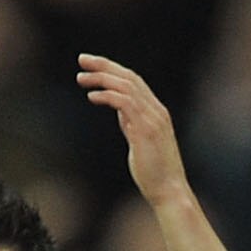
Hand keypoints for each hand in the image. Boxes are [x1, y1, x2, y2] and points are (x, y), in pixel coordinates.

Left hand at [78, 55, 188, 206]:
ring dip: (102, 79)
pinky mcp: (145, 130)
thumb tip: (120, 111)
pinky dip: (107, 95)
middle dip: (104, 65)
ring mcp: (152, 119)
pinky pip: (125, 103)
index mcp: (156, 111)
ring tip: (81, 77)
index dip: (112, 70)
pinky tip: (92, 96)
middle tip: (82, 59)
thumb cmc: (154, 172)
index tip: (92, 65)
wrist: (169, 191)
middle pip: (129, 77)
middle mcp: (156, 110)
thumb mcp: (140, 142)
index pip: (134, 81)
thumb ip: (131, 124)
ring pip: (126, 86)